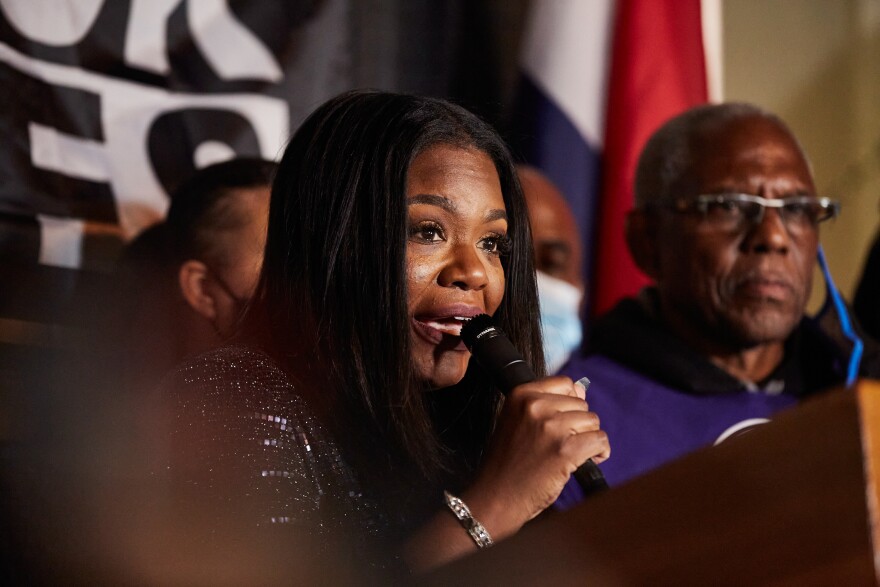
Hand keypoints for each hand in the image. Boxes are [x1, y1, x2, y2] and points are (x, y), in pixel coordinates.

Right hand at [463, 376, 608, 537]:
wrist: (496, 498)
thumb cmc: (507, 463)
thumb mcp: (517, 422)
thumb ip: (547, 403)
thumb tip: (581, 389)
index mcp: (521, 394)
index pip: (566, 384)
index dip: (569, 404)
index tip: (561, 423)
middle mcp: (535, 406)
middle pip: (581, 404)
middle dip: (578, 424)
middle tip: (560, 445)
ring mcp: (551, 427)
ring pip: (592, 421)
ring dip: (588, 439)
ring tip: (569, 454)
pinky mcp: (565, 449)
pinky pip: (600, 440)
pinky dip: (599, 453)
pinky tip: (586, 461)